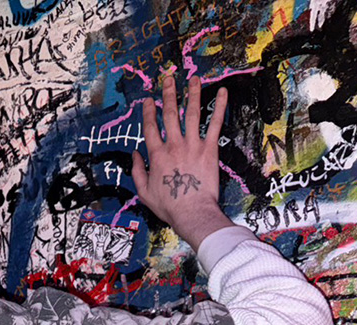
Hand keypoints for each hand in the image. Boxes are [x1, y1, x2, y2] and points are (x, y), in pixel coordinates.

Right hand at [132, 76, 232, 249]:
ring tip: (193, 79)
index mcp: (156, 155)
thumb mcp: (143, 192)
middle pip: (170, 114)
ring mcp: (193, 145)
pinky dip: (219, 107)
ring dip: (192, 94)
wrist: (192, 212)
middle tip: (168, 79)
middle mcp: (173, 145)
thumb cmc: (168, 206)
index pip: (150, 128)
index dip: (148, 112)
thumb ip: (137, 171)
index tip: (148, 100)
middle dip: (168, 94)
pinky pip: (215, 124)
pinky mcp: (210, 148)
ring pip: (192, 114)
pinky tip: (222, 93)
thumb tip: (134, 155)